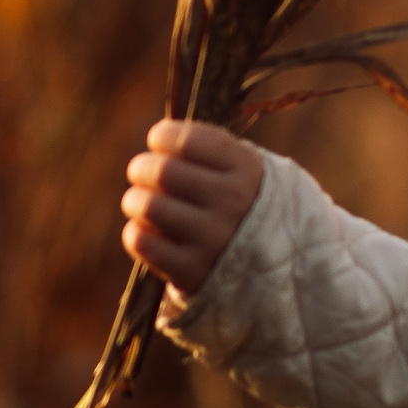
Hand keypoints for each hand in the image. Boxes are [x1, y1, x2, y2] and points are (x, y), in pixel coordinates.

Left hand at [121, 119, 263, 296]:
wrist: (273, 264)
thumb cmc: (243, 203)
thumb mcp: (243, 169)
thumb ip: (206, 149)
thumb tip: (157, 139)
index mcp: (246, 169)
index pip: (188, 141)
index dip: (162, 136)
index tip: (158, 141)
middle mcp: (232, 202)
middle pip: (163, 172)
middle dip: (141, 167)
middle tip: (141, 172)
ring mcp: (212, 238)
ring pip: (149, 206)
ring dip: (134, 200)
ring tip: (139, 202)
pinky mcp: (192, 270)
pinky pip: (143, 243)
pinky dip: (136, 232)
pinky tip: (147, 230)